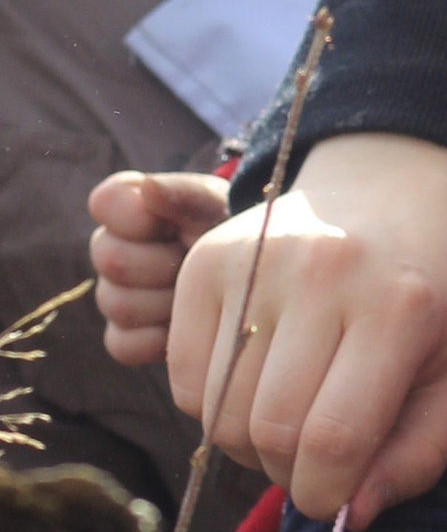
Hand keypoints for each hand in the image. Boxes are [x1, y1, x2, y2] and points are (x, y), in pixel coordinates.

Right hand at [88, 170, 233, 364]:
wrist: (256, 282)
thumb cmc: (235, 235)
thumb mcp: (220, 210)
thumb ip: (186, 196)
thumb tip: (147, 187)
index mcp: (129, 208)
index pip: (105, 204)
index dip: (140, 217)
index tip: (177, 226)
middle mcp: (113, 250)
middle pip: (112, 260)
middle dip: (164, 264)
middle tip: (197, 264)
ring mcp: (116, 296)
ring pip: (118, 305)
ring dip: (168, 303)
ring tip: (201, 294)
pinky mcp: (125, 338)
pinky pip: (124, 344)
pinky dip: (162, 339)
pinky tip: (191, 325)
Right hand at [160, 134, 446, 528]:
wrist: (395, 192)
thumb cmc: (432, 298)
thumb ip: (420, 455)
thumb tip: (354, 515)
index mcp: (400, 307)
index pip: (334, 437)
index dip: (325, 493)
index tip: (333, 501)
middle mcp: (326, 274)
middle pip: (267, 429)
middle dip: (286, 472)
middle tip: (311, 460)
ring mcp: (259, 261)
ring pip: (216, 409)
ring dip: (244, 444)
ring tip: (285, 421)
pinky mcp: (207, 260)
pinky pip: (180, 375)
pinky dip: (208, 405)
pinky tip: (252, 386)